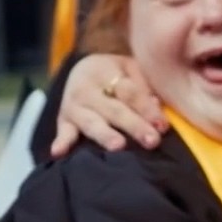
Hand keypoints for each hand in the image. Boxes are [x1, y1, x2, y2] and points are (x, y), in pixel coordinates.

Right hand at [51, 54, 165, 156]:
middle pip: (114, 109)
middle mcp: (88, 89)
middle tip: (152, 141)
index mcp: (107, 72)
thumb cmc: (117, 73)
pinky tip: (59, 152)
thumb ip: (144, 87)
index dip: (147, 109)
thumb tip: (156, 107)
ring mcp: (74, 106)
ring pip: (91, 122)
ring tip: (118, 146)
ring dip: (105, 135)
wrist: (84, 69)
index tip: (163, 126)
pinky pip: (62, 132)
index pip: (130, 92)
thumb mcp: (131, 69)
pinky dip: (61, 142)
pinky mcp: (63, 120)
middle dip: (134, 126)